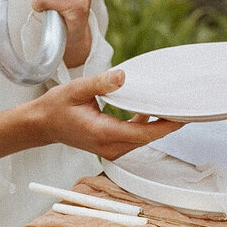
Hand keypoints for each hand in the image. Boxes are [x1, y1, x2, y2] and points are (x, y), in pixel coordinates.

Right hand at [25, 69, 180, 161]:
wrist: (42, 125)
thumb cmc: (56, 108)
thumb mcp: (76, 89)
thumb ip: (100, 83)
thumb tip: (122, 76)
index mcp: (103, 133)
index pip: (143, 133)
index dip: (165, 126)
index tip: (182, 116)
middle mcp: (109, 147)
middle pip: (147, 138)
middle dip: (166, 124)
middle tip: (184, 107)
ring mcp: (110, 150)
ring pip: (142, 140)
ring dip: (157, 126)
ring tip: (171, 107)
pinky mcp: (111, 148)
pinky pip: (134, 138)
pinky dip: (144, 126)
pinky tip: (148, 111)